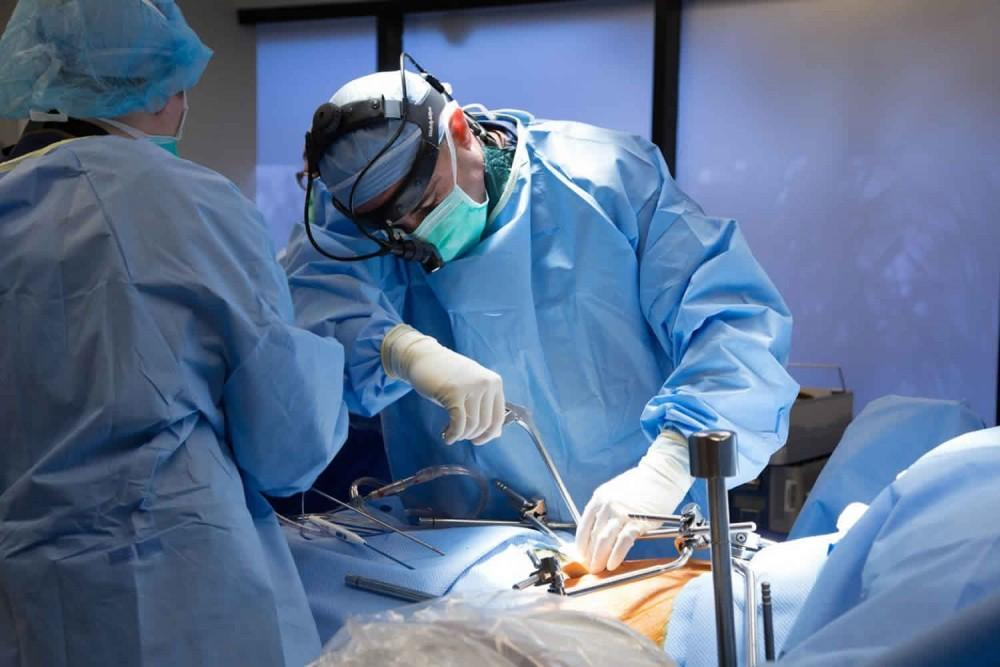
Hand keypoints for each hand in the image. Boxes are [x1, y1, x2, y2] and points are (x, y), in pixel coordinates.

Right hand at [382, 324, 504, 444]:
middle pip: (485, 424)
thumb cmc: (447, 376)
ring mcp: (471, 387)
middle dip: (472, 436)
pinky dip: (453, 434)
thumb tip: (496, 434)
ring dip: (461, 435)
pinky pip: (458, 422)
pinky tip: (446, 436)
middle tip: (459, 436)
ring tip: (450, 434)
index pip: (499, 418)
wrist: (424, 357)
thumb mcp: (472, 388)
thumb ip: (485, 407)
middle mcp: (486, 383)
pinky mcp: (454, 392)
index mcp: (494, 382)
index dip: (489, 434)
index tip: (477, 440)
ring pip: (472, 425)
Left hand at [576, 431, 693, 571]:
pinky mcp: (637, 521)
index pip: (583, 527)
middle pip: (593, 537)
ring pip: (604, 541)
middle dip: (589, 556)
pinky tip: (613, 564)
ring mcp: (621, 514)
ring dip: (599, 558)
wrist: (661, 476)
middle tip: (590, 567)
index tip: (581, 555)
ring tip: (598, 569)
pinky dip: (616, 555)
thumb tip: (597, 532)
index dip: (581, 545)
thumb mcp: (613, 492)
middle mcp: (607, 506)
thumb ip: (604, 510)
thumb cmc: (640, 485)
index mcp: (599, 499)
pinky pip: (623, 542)